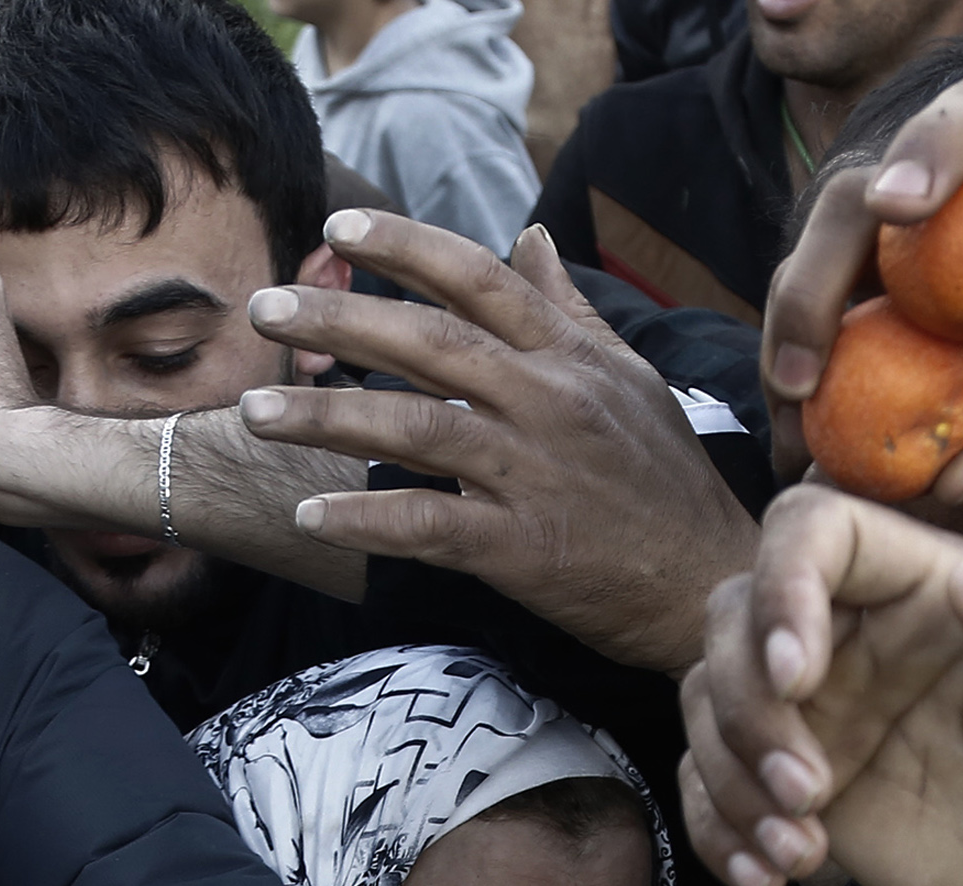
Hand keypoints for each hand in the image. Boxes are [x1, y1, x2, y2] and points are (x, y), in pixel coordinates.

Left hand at [233, 211, 757, 673]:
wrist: (707, 582)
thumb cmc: (664, 480)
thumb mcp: (628, 380)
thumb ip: (567, 310)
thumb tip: (528, 239)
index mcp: (569, 357)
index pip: (478, 280)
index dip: (406, 247)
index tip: (339, 226)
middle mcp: (548, 403)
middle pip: (429, 345)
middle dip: (338, 322)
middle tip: (266, 308)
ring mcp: (534, 475)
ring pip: (414, 432)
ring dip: (327, 418)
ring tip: (255, 411)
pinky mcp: (522, 548)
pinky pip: (429, 526)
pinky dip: (367, 521)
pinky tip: (310, 515)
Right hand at [677, 484, 962, 885]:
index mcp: (936, 591)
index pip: (816, 530)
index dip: (782, 585)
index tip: (799, 678)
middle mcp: (863, 638)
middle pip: (733, 614)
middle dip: (746, 705)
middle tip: (809, 792)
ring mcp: (823, 714)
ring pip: (709, 698)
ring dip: (728, 777)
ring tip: (800, 849)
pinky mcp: (798, 787)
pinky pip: (710, 784)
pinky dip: (716, 830)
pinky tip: (772, 878)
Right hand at [759, 74, 962, 526]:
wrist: (925, 406)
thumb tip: (960, 481)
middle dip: (936, 151)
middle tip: (893, 209)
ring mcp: (906, 196)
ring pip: (855, 192)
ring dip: (819, 276)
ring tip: (802, 382)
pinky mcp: (835, 231)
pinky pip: (796, 260)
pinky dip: (786, 334)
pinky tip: (788, 405)